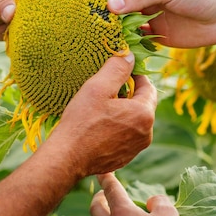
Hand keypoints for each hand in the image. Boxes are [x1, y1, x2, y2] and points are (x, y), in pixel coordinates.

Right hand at [45, 53, 156, 178]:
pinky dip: (117, 129)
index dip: (134, 77)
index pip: (148, 87)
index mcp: (144, 114)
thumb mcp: (98, 87)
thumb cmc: (81, 122)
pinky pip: (126, 137)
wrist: (67, 157)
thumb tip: (130, 56)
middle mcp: (146, 133)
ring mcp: (136, 149)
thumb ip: (117, 68)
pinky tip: (98, 127)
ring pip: (134, 122)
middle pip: (142, 105)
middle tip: (106, 91)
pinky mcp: (125, 158)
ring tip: (100, 110)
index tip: (117, 73)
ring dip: (122, 113)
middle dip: (128, 95)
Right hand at [108, 0, 215, 48]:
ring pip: (130, 26)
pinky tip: (124, 49)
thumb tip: (111, 6)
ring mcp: (154, 18)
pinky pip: (141, 40)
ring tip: (110, 42)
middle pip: (124, 9)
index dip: (113, 1)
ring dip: (121, 33)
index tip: (101, 13)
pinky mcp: (160, 36)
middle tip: (101, 31)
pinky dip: (132, 44)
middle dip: (114, 19)